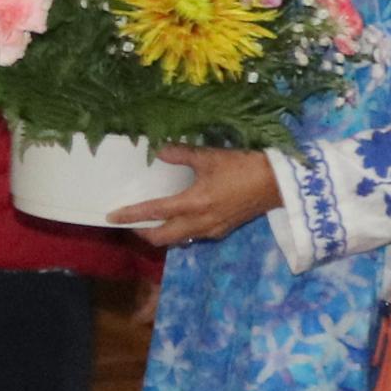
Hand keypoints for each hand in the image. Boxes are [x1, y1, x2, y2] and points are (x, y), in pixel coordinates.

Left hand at [112, 145, 281, 247]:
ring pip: (178, 239)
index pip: (154, 212)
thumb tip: (159, 151)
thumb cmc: (244, 167)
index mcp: (194, 203)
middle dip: (143, 232)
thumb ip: (181, 154)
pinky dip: (180, 230)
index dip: (131, 215)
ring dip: (161, 233)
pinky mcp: (222, 230)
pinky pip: (193, 236)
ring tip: (151, 220)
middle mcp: (200, 222)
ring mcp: (212, 230)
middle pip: (162, 237)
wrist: (278, 184)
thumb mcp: (211, 156)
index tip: (112, 217)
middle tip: (130, 222)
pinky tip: (180, 217)